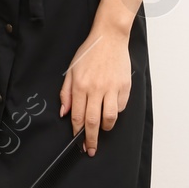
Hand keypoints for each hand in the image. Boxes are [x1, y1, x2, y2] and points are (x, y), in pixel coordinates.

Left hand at [59, 27, 130, 156]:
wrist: (109, 38)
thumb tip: (64, 113)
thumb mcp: (71, 70)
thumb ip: (66, 93)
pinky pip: (120, 107)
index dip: (77, 131)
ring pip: (109, 118)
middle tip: (91, 149)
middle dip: (91, 139)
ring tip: (103, 130)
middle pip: (93, 121)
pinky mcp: (124, 87)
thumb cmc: (89, 53)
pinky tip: (111, 109)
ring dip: (105, 128)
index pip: (77, 116)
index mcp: (80, 85)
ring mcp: (111, 88)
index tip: (78, 140)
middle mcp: (96, 89)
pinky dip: (116, 112)